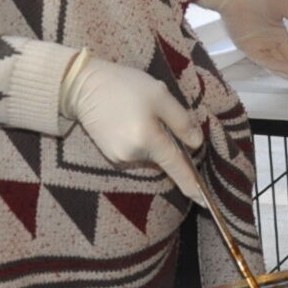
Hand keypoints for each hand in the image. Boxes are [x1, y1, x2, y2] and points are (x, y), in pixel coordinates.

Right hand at [60, 52, 206, 203]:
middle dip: (166, 140)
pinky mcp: (110, 155)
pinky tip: (129, 119)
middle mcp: (133, 155)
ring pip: (149, 153)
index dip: (191, 183)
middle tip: (156, 111)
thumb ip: (181, 121)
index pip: (176, 166)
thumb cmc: (125, 86)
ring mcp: (119, 157)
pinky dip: (140, 139)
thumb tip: (196, 144)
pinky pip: (136, 151)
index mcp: (147, 140)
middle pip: (162, 156)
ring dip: (152, 139)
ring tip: (139, 112)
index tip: (203, 201)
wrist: (83, 86)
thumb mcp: (160, 95)